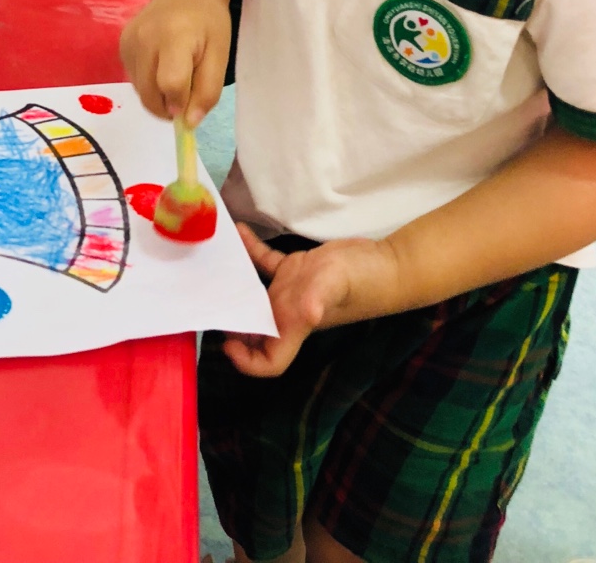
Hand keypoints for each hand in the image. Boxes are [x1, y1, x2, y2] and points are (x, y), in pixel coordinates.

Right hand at [119, 0, 230, 125]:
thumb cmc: (208, 22)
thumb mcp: (221, 55)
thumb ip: (208, 90)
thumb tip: (189, 123)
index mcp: (174, 36)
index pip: (171, 84)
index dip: (182, 103)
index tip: (192, 102)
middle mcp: (144, 39)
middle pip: (150, 94)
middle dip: (169, 107)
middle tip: (187, 94)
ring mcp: (128, 42)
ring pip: (140, 92)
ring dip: (159, 96)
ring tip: (176, 74)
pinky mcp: (121, 47)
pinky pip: (134, 81)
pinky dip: (149, 84)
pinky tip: (162, 66)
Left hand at [224, 226, 401, 376]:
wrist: (387, 263)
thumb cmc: (364, 280)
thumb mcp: (339, 286)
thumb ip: (321, 298)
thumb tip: (309, 312)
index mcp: (295, 325)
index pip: (269, 362)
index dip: (247, 361)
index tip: (227, 342)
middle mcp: (289, 314)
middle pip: (254, 332)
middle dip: (230, 322)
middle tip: (208, 299)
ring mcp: (292, 292)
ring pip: (255, 298)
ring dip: (236, 288)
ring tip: (214, 268)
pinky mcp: (297, 269)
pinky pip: (267, 262)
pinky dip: (252, 250)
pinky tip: (240, 232)